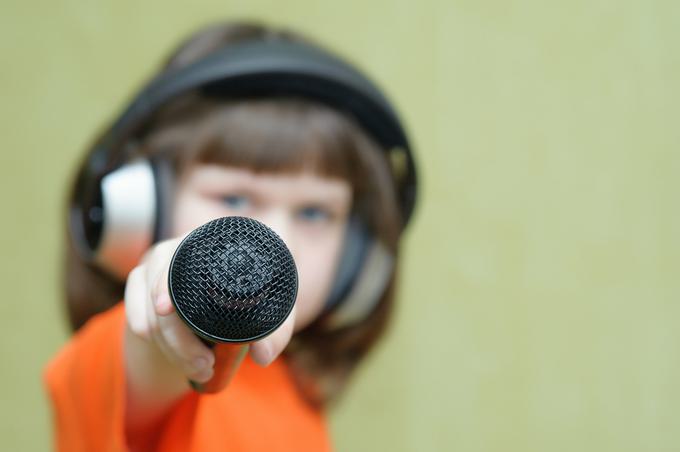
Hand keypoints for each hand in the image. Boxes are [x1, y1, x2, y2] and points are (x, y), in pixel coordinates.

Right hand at [124, 235, 296, 387]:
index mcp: (216, 245)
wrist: (231, 301)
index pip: (186, 254)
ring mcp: (160, 264)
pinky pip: (136, 313)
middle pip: (164, 289)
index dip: (170, 280)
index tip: (165, 310)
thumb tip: (262, 356)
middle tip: (205, 366)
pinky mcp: (143, 283)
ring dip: (169, 346)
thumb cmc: (255, 299)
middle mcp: (184, 248)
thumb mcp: (271, 314)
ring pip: (151, 309)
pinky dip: (150, 338)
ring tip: (198, 369)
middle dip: (178, 337)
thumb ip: (276, 334)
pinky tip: (169, 354)